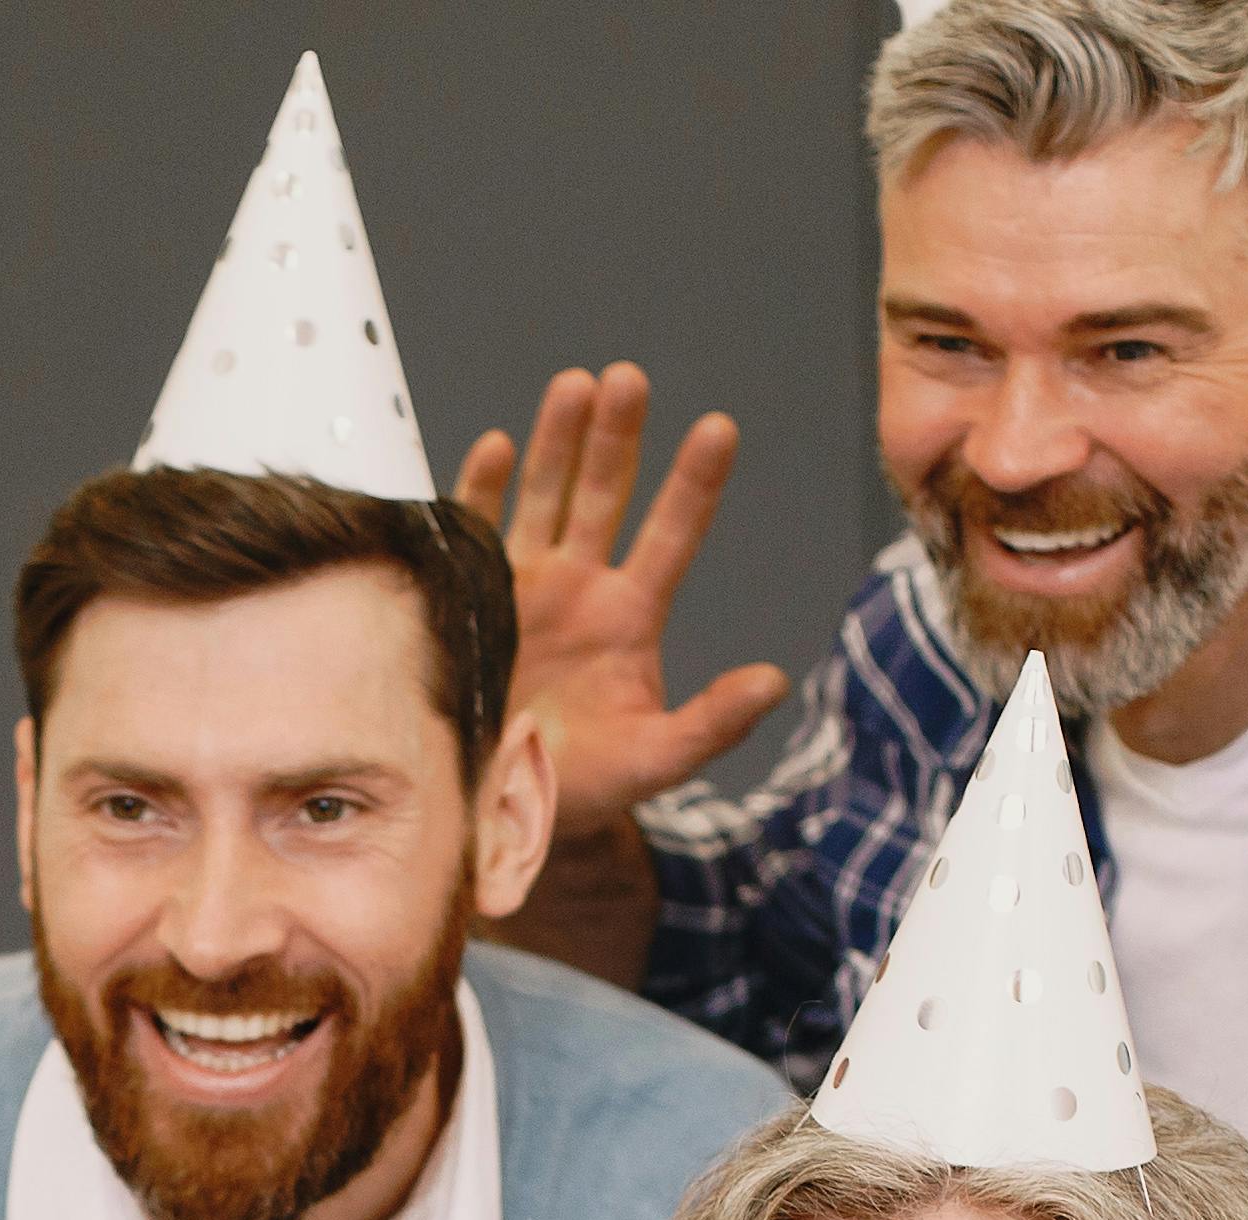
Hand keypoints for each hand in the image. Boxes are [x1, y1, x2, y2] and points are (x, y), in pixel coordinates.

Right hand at [453, 367, 789, 838]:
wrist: (499, 811)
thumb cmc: (582, 790)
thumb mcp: (656, 761)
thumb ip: (713, 722)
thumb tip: (776, 681)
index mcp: (630, 616)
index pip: (672, 535)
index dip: (694, 483)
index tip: (718, 429)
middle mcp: (581, 587)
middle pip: (606, 495)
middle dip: (618, 437)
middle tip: (629, 380)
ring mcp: (526, 586)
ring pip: (547, 495)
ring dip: (559, 440)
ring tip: (576, 385)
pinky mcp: (472, 598)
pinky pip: (477, 530)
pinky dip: (481, 488)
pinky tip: (495, 446)